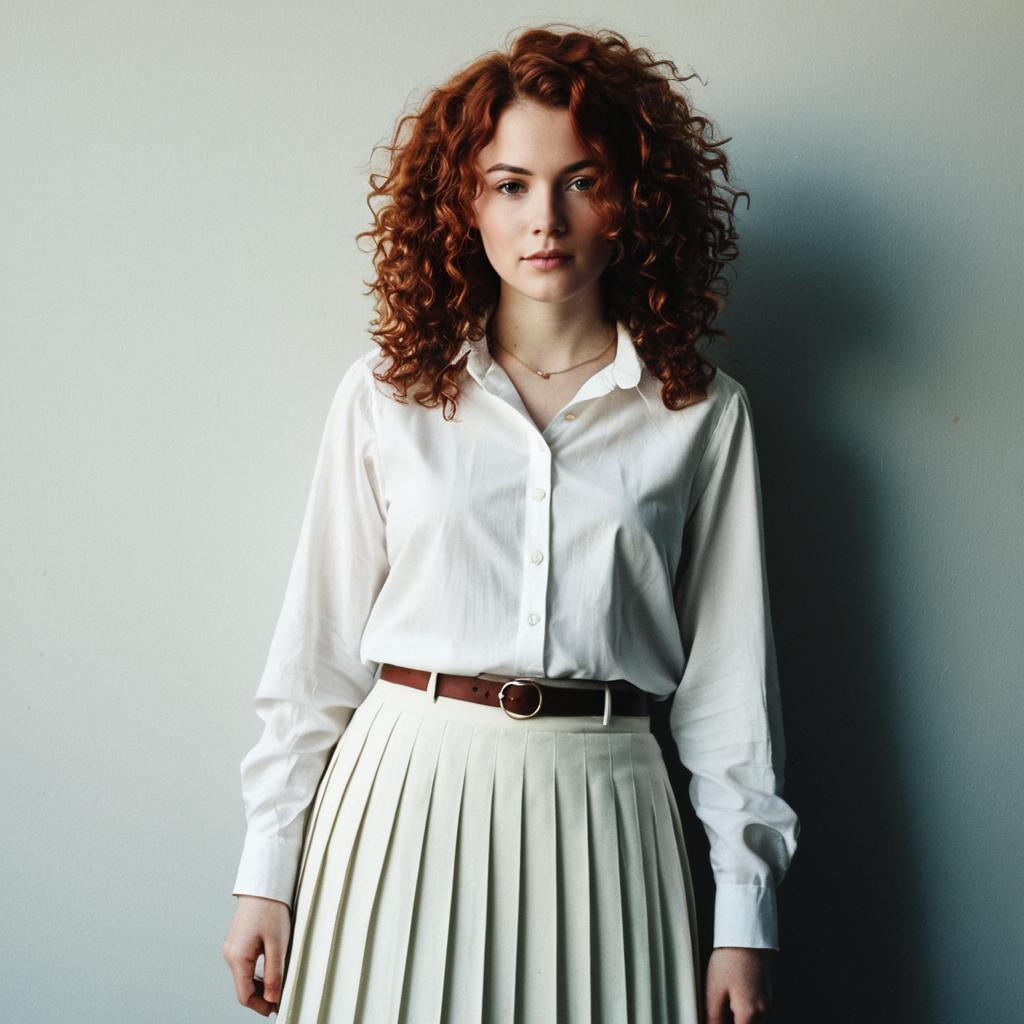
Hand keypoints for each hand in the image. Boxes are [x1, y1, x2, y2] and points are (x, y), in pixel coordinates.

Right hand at [223, 894, 291, 1015]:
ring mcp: (232, 948)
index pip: (245, 995)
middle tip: (280, 999)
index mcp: (237, 958)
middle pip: (243, 987)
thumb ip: (275, 973)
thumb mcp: (277, 944)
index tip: (276, 1009)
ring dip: (259, 985)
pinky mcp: (237, 941)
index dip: (260, 1006)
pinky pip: (244, 965)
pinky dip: (256, 973)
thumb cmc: (270, 910)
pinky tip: (270, 971)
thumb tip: (274, 998)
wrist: (262, 885)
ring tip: (278, 985)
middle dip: (260, 997)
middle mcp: (230, 955)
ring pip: (243, 977)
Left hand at [705, 946, 773, 1023]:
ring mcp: (766, 1002)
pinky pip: (757, 1014)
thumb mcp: (714, 992)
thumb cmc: (728, 960)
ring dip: (740, 1021)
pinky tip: (732, 1005)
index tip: (714, 1022)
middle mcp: (762, 1011)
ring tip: (724, 1009)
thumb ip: (714, 1018)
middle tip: (717, 1017)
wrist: (745, 936)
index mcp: (749, 1014)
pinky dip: (745, 1015)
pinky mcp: (766, 993)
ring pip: (754, 1023)